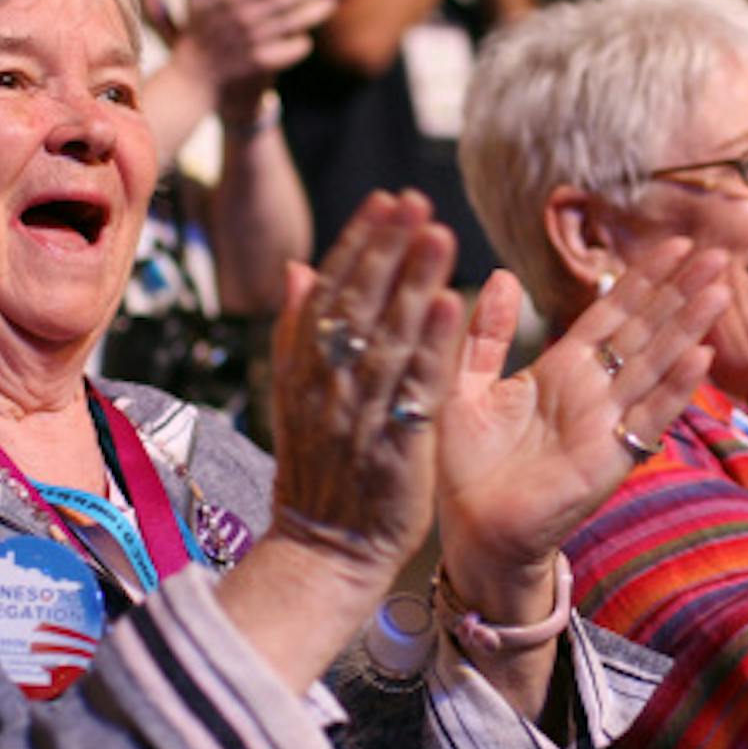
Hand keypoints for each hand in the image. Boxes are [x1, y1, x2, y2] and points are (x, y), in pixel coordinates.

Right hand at [176, 0, 331, 117]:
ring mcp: (253, 42)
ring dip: (315, 11)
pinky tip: (310, 34)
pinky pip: (290, 51)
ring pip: (293, 23)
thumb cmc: (197, 30)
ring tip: (330, 1)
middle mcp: (243, 18)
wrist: (193, 76)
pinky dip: (302, 42)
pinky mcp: (260, 64)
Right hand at [268, 192, 465, 578]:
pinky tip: (451, 305)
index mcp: (304, 365)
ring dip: (413, 283)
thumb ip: (297, 330)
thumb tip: (298, 267)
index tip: (387, 200)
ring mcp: (358, 413)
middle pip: (357, 303)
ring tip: (438, 235)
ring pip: (387, 337)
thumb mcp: (296, 393)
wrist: (324, 548)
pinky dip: (430, 346)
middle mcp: (327, 382)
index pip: (331, 289)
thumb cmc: (321, 467)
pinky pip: (413, 388)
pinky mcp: (393, 445)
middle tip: (416, 201)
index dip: (360, 242)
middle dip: (387, 248)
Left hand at [436, 245, 726, 618]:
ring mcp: (607, 424)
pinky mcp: (611, 459)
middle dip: (680, 292)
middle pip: (645, 331)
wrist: (472, 533)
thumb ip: (487, 334)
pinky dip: (675, 387)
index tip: (676, 243)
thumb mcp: (466, 386)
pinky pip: (648, 416)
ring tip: (719, 289)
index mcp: (561, 370)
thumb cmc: (466, 467)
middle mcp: (592, 392)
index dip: (643, 279)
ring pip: (655, 364)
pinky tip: (702, 355)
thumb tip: (503, 276)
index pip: (611, 314)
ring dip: (688, 327)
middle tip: (717, 251)